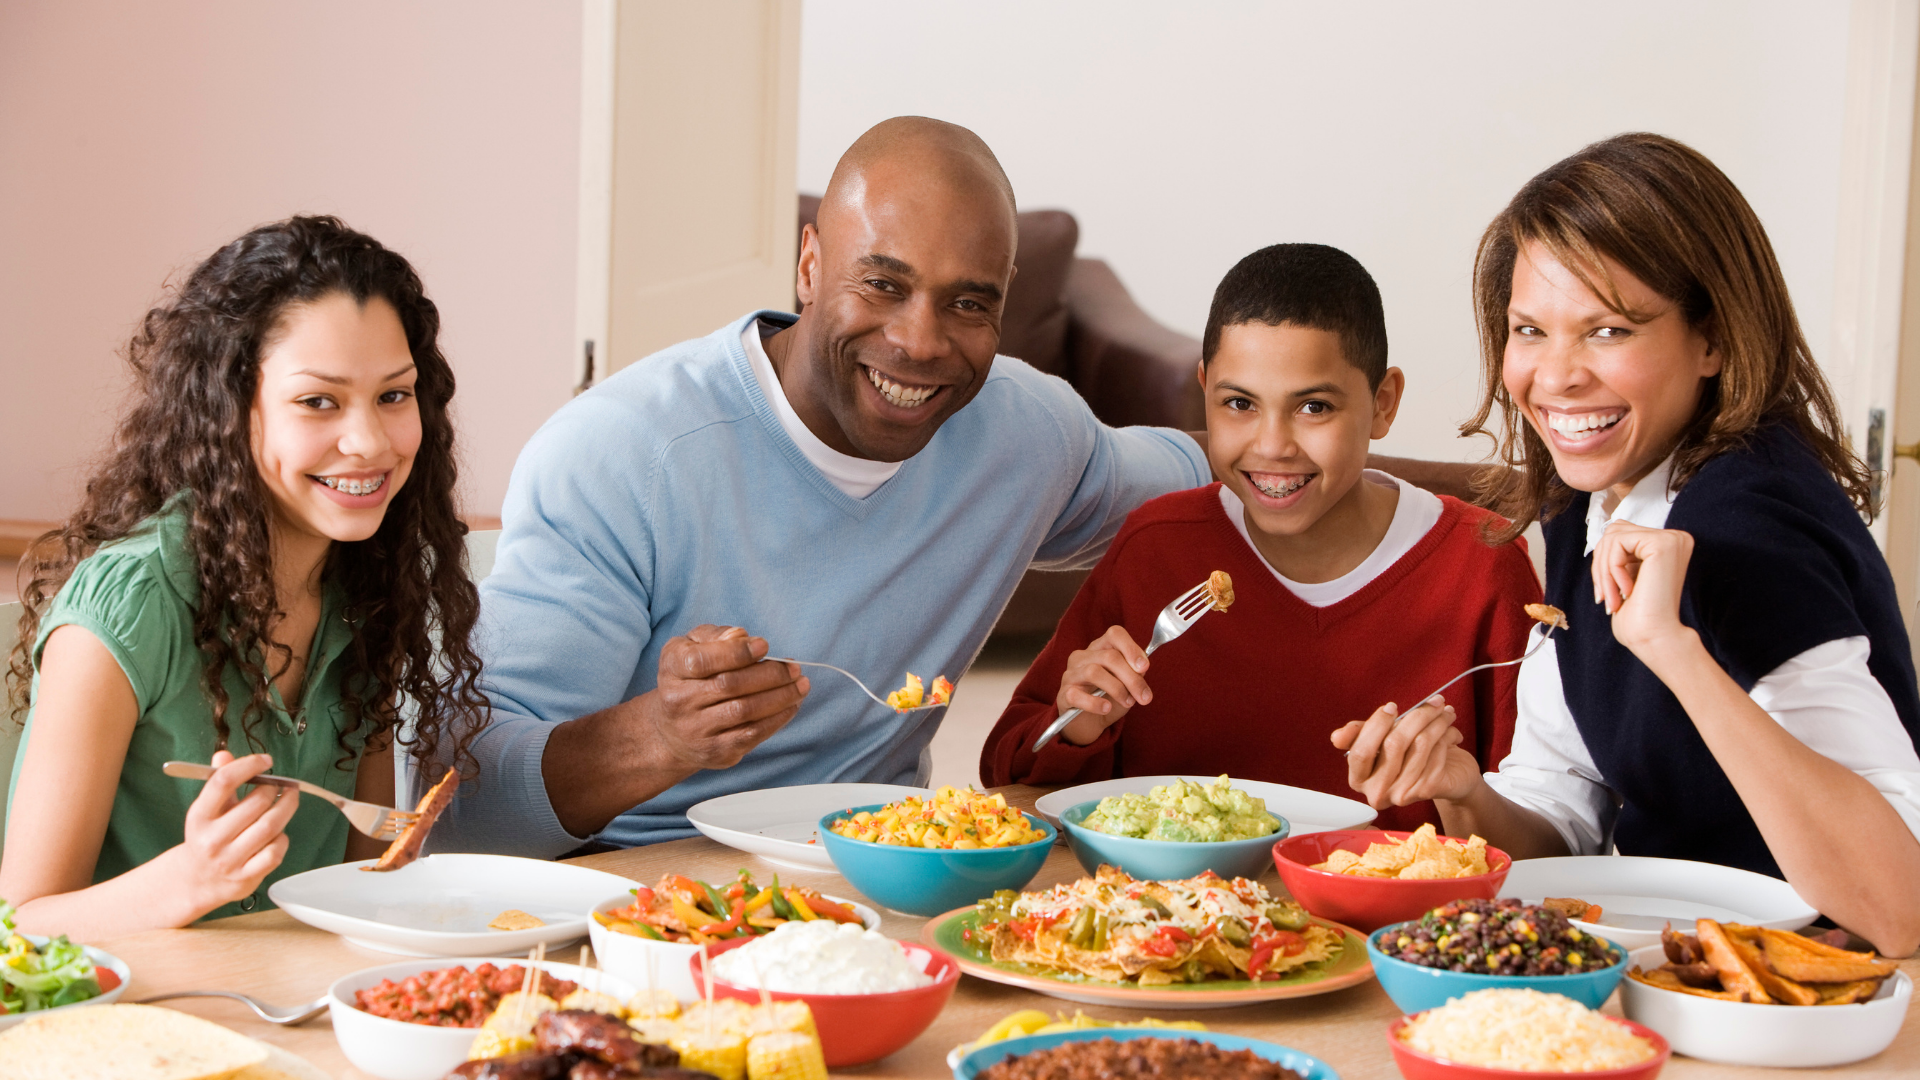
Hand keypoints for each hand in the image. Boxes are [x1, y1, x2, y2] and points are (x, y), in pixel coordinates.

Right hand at [167, 750, 300, 916]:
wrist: (195, 880)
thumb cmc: (207, 837)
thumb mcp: (206, 810)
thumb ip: (217, 782)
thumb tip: (224, 755)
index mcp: (199, 817)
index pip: (223, 782)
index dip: (248, 765)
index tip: (265, 761)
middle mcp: (211, 839)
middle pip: (256, 804)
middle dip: (275, 789)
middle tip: (282, 784)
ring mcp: (229, 860)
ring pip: (270, 827)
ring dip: (285, 809)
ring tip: (289, 799)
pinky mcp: (245, 877)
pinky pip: (274, 852)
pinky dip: (283, 839)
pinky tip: (279, 833)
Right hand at [638, 625, 808, 770]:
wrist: (672, 731)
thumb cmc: (690, 678)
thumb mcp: (693, 647)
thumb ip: (716, 636)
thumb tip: (742, 636)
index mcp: (672, 668)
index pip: (703, 661)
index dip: (737, 653)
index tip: (765, 646)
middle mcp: (679, 701)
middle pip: (730, 686)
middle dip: (770, 675)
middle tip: (794, 668)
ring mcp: (696, 731)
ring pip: (745, 711)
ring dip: (781, 697)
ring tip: (801, 685)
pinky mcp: (715, 752)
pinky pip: (752, 734)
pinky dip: (778, 718)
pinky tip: (791, 705)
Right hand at [1055, 626, 1150, 745]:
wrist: (1088, 723)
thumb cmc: (1108, 698)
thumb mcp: (1127, 684)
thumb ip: (1135, 673)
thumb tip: (1142, 668)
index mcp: (1100, 648)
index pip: (1114, 634)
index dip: (1131, 648)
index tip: (1144, 667)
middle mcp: (1082, 657)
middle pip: (1109, 656)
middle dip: (1132, 678)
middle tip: (1145, 697)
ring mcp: (1071, 675)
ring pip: (1094, 672)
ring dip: (1117, 689)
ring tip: (1128, 702)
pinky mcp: (1063, 695)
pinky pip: (1077, 695)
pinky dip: (1095, 703)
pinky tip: (1106, 708)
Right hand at [1331, 696, 1479, 808]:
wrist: (1449, 780)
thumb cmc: (1411, 756)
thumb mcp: (1383, 741)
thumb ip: (1362, 734)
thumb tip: (1337, 737)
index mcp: (1359, 779)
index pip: (1360, 751)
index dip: (1376, 725)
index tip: (1392, 706)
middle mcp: (1376, 792)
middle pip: (1393, 744)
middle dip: (1416, 715)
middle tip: (1434, 701)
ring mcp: (1401, 794)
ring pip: (1419, 745)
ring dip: (1436, 722)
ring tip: (1446, 712)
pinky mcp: (1427, 791)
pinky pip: (1436, 753)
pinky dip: (1447, 737)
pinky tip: (1452, 731)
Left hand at [1591, 520, 1698, 659]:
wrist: (1654, 637)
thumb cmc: (1639, 616)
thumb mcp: (1627, 575)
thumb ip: (1622, 552)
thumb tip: (1605, 533)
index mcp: (1668, 544)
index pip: (1622, 534)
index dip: (1605, 562)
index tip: (1605, 593)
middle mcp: (1675, 537)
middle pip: (1615, 531)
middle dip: (1600, 565)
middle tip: (1604, 596)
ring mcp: (1672, 538)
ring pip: (1613, 536)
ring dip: (1603, 570)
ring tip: (1612, 597)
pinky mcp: (1663, 543)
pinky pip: (1618, 543)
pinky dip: (1612, 569)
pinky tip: (1626, 591)